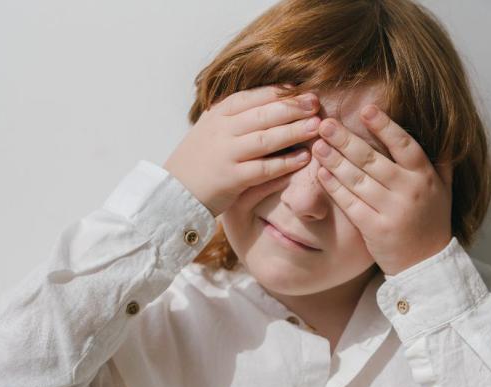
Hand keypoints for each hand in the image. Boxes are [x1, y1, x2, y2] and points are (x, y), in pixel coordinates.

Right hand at [163, 85, 320, 216]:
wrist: (173, 192)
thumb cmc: (199, 161)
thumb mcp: (211, 129)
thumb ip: (234, 116)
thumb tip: (269, 99)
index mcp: (217, 115)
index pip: (252, 96)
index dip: (279, 92)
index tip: (302, 89)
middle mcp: (221, 131)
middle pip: (263, 114)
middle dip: (293, 107)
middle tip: (316, 104)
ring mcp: (226, 154)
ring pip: (266, 139)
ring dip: (294, 131)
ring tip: (316, 126)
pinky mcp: (231, 179)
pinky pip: (264, 169)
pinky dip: (285, 163)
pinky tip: (304, 158)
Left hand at [311, 105, 453, 275]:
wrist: (426, 266)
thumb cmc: (432, 222)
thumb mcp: (444, 190)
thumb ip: (441, 161)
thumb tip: (445, 131)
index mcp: (425, 177)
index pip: (404, 145)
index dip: (385, 126)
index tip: (366, 109)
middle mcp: (409, 191)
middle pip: (372, 160)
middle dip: (346, 140)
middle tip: (326, 123)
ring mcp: (391, 211)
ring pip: (358, 180)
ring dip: (335, 160)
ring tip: (318, 145)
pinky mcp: (375, 229)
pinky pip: (350, 203)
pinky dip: (334, 187)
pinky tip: (321, 173)